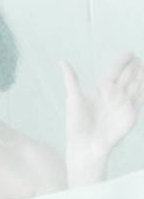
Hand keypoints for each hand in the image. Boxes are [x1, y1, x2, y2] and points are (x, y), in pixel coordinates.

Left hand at [61, 53, 143, 181]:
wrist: (84, 146)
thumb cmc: (76, 124)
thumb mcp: (73, 98)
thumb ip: (72, 79)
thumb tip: (63, 61)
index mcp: (102, 89)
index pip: (115, 71)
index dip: (122, 62)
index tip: (129, 53)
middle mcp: (115, 96)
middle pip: (128, 77)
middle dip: (134, 67)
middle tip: (139, 58)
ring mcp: (123, 106)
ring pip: (137, 87)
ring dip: (142, 78)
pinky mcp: (130, 117)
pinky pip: (140, 103)